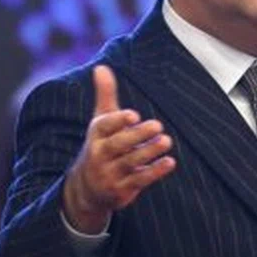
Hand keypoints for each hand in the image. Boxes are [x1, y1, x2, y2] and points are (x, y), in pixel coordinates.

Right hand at [63, 65, 175, 232]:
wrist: (86, 189)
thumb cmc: (101, 146)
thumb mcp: (101, 121)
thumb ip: (105, 95)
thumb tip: (101, 66)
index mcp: (95, 135)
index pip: (104, 126)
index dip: (118, 121)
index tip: (134, 115)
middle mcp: (99, 155)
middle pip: (118, 145)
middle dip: (137, 135)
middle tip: (158, 125)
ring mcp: (109, 174)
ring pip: (130, 162)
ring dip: (149, 152)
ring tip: (167, 141)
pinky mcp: (120, 190)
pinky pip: (138, 180)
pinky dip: (154, 172)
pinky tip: (170, 162)